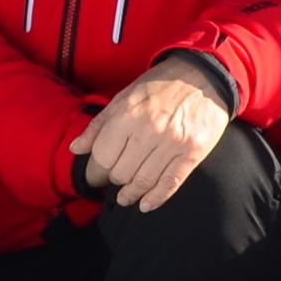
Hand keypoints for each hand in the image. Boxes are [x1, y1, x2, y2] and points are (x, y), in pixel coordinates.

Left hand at [72, 61, 233, 213]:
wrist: (204, 75)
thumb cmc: (160, 86)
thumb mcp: (124, 97)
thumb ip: (99, 124)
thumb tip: (76, 149)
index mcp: (128, 114)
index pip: (103, 156)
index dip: (95, 170)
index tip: (96, 176)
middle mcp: (150, 129)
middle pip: (121, 172)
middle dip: (114, 180)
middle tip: (114, 181)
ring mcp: (173, 142)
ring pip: (144, 181)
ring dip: (131, 194)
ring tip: (126, 197)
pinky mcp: (193, 152)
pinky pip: (170, 182)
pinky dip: (156, 198)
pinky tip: (145, 205)